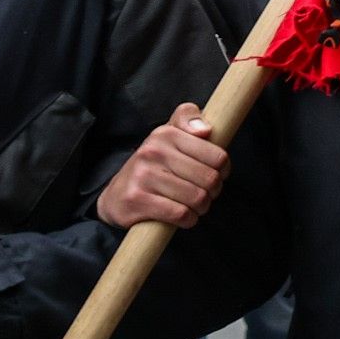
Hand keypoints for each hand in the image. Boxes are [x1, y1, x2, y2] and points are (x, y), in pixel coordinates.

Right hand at [100, 103, 228, 229]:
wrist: (116, 196)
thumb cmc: (152, 167)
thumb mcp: (168, 137)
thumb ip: (187, 119)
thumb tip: (205, 129)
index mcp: (165, 134)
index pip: (217, 156)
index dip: (223, 170)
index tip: (213, 174)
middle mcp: (152, 152)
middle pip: (210, 179)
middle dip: (213, 192)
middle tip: (203, 193)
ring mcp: (143, 176)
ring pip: (197, 198)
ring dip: (201, 207)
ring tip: (192, 205)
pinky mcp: (137, 200)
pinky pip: (181, 214)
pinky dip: (188, 219)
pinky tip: (182, 216)